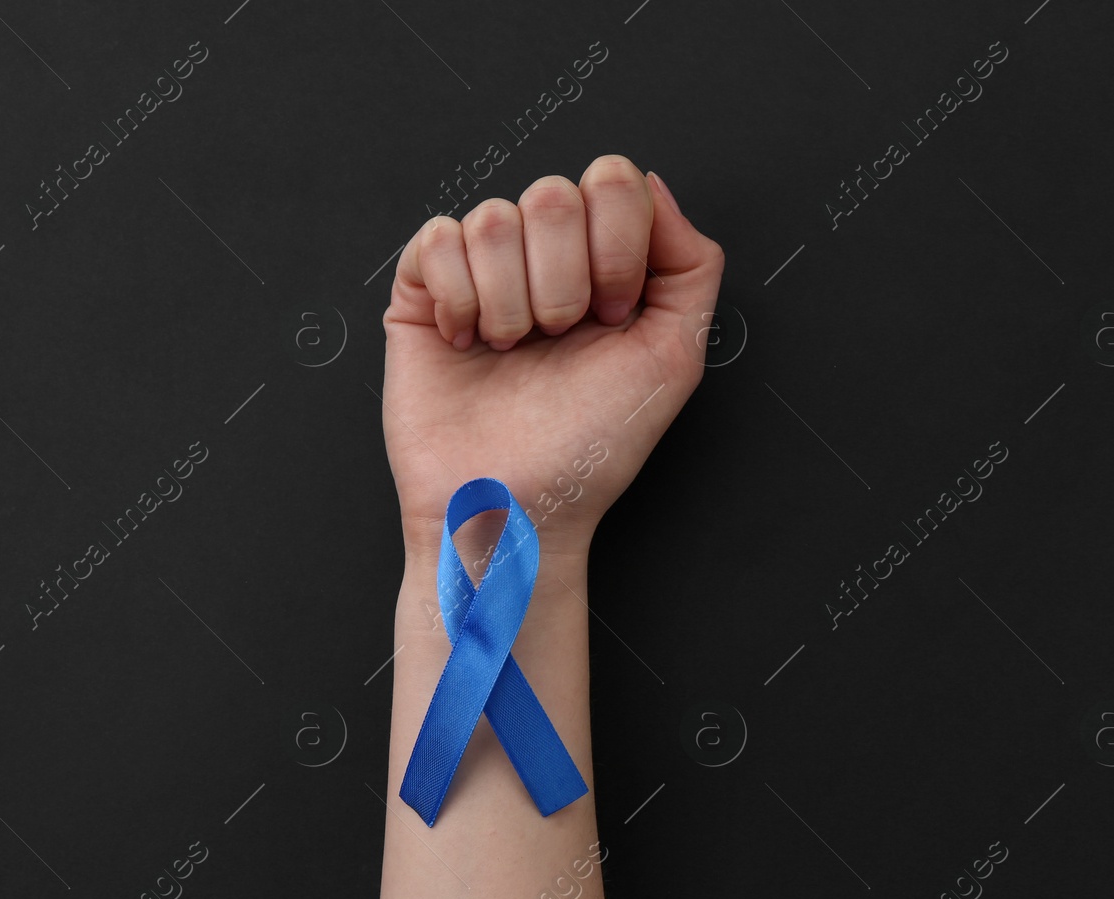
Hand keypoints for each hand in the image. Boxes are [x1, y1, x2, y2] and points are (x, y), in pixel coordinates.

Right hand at [380, 154, 724, 567]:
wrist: (514, 503)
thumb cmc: (589, 448)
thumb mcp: (674, 358)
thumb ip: (691, 263)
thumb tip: (651, 186)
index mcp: (603, 264)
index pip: (612, 182)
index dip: (616, 247)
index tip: (611, 316)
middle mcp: (543, 260)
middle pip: (553, 194)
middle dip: (563, 280)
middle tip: (558, 340)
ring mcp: (481, 271)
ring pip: (493, 218)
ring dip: (509, 300)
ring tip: (511, 351)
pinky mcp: (422, 291)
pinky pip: (437, 237)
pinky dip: (458, 297)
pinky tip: (467, 343)